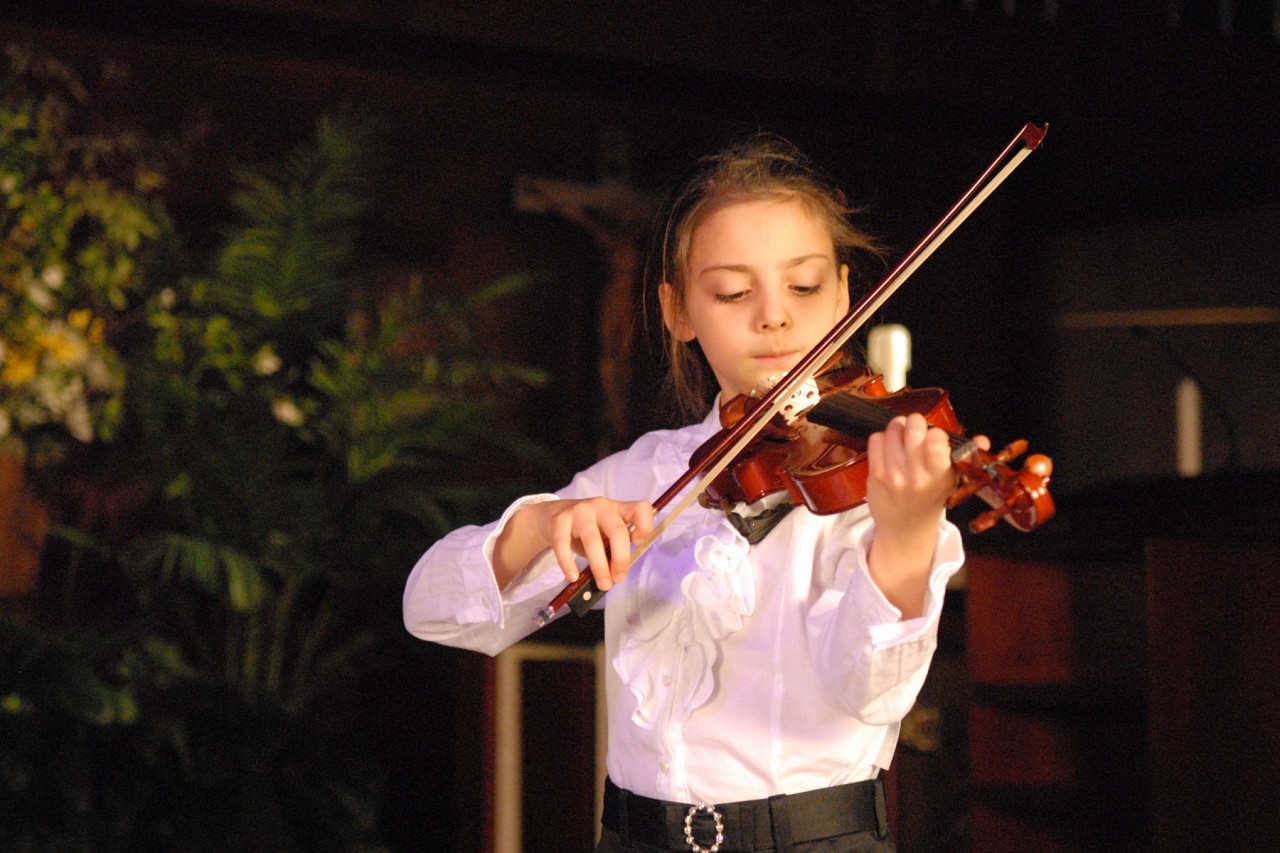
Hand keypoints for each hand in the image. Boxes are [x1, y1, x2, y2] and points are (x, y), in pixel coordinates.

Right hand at [523, 497, 654, 590]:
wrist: (551, 517)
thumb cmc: (586, 530)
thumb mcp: (604, 534)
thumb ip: (614, 548)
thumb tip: (617, 575)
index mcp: (618, 509)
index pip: (641, 508)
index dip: (645, 525)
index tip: (638, 543)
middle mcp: (601, 506)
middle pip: (617, 531)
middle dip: (621, 559)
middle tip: (618, 579)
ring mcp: (580, 510)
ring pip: (592, 539)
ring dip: (599, 566)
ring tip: (602, 584)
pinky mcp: (559, 519)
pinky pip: (563, 543)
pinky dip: (568, 563)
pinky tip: (573, 577)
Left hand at [865, 413, 959, 540]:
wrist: (905, 528)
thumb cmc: (931, 499)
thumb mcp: (952, 481)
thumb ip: (967, 457)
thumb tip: (983, 440)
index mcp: (939, 476)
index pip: (936, 441)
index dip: (935, 432)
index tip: (935, 437)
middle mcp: (915, 475)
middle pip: (913, 429)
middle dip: (916, 422)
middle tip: (917, 429)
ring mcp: (892, 475)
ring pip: (892, 430)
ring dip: (898, 428)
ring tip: (903, 437)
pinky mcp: (874, 474)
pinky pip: (876, 439)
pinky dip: (883, 438)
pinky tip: (889, 448)